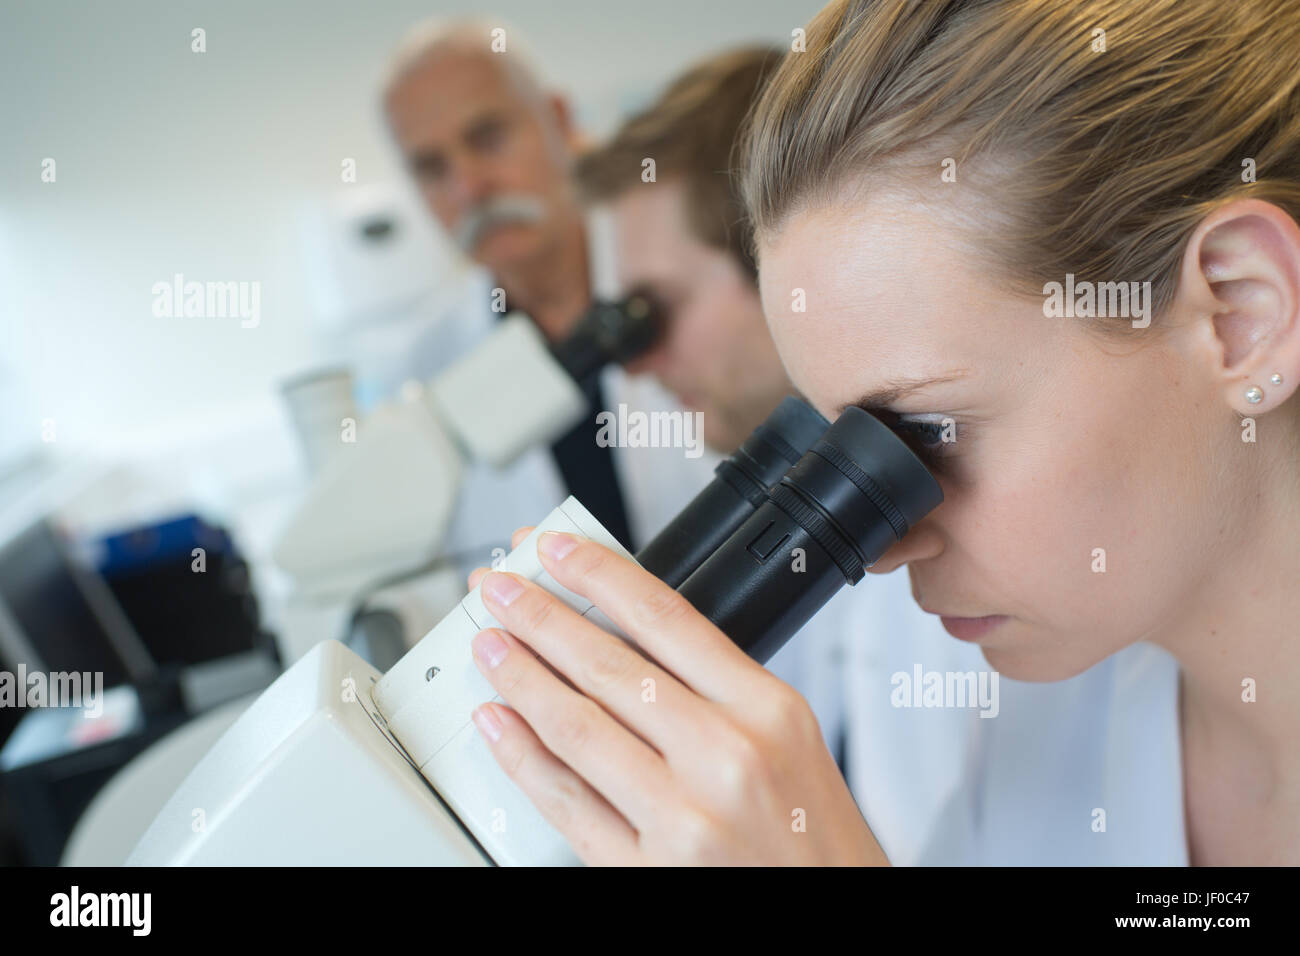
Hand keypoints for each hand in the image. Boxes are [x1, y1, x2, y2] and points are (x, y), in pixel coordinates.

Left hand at [463, 526, 888, 865]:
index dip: (599, 574)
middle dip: (540, 618)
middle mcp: (726, 758)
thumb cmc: (815, 837)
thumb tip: (624, 638)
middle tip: (499, 589)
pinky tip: (497, 724)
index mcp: (768, 710)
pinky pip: (567, 802)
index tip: (557, 548)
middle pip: (609, 666)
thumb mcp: (792, 739)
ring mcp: (683, 818)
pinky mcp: (646, 871)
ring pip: (576, 727)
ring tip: (489, 645)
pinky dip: (521, 757)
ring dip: (519, 677)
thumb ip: (718, 689)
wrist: (833, 912)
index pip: (666, 618)